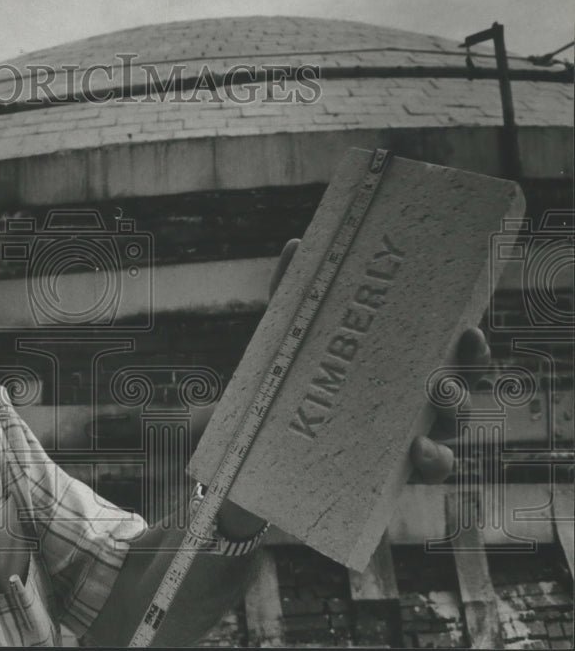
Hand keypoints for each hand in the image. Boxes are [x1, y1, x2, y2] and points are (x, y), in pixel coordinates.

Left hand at [268, 238, 489, 485]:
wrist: (254, 445)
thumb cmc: (287, 379)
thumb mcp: (287, 335)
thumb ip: (292, 292)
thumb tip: (295, 245)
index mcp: (398, 369)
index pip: (444, 355)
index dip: (467, 345)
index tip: (469, 330)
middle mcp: (408, 408)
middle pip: (455, 395)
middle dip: (464, 381)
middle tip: (450, 374)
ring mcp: (400, 444)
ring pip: (446, 435)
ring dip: (451, 421)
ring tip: (436, 408)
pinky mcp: (384, 478)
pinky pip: (422, 474)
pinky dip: (431, 462)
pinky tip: (419, 452)